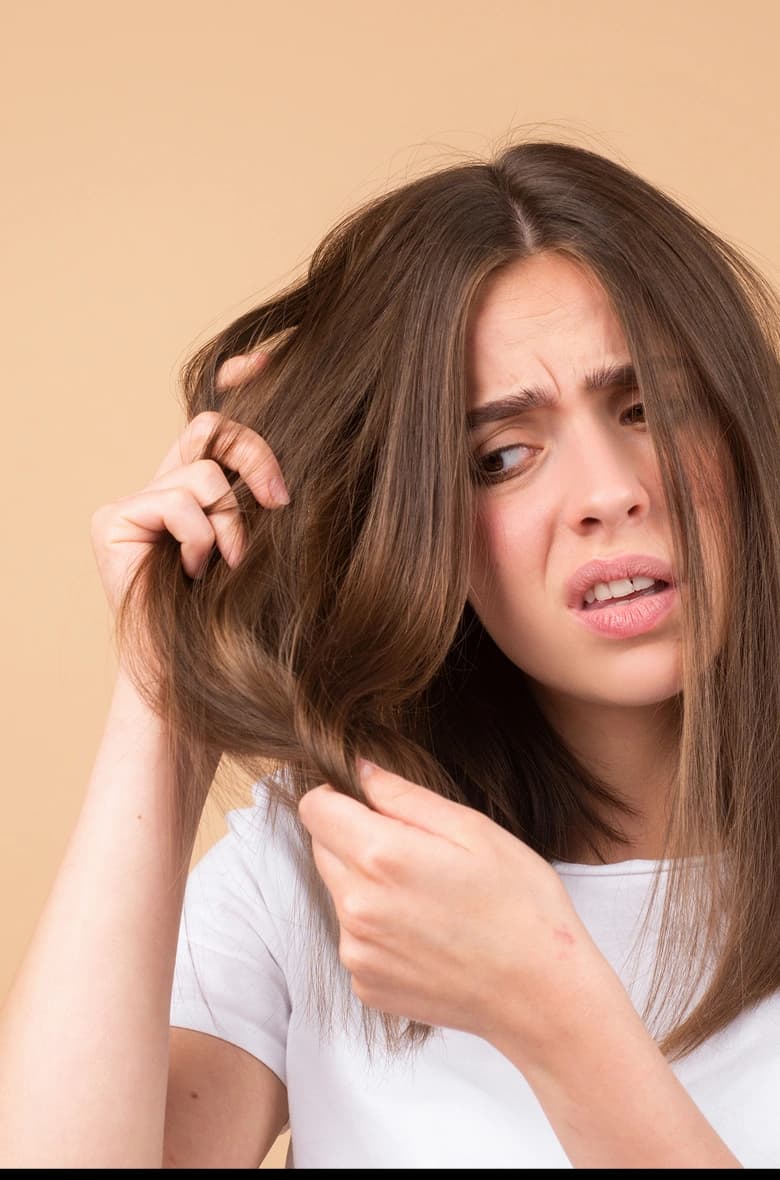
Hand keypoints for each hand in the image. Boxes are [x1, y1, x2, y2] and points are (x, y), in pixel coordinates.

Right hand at [90, 349, 280, 618]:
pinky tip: (192, 574)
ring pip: (202, 474)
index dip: (237, 385)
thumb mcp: (262, 549)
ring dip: (230, 524)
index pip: (216, 424)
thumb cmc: (231, 619)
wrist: (187, 671)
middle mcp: (165, 487)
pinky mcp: (114, 519)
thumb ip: (267, 505)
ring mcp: (135, 502)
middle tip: (279, 501)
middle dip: (255, 455)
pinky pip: (179, 503)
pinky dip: (201, 540)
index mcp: (200, 492)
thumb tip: (298, 476)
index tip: (265, 361)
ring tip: (224, 566)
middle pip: (211, 428)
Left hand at [298, 760, 608, 1050]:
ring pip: (339, 892)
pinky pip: (354, 936)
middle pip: (322, 848)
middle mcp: (356, 906)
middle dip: (355, 838)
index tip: (372, 803)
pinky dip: (378, 928)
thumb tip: (359, 770)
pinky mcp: (365, 984)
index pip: (314, 807)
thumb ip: (404, 795)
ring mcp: (357, 951)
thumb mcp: (474, 829)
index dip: (340, 796)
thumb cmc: (522, 905)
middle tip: (417, 852)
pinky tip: (427, 933)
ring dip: (367, 884)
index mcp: (381, 857)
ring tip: (428, 897)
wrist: (541, 996)